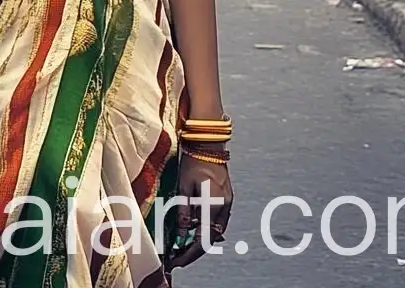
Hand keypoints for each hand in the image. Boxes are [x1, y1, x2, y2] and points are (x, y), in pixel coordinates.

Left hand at [165, 149, 232, 268]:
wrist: (209, 144)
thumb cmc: (193, 161)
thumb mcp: (183, 187)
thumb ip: (184, 211)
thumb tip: (181, 233)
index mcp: (213, 206)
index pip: (202, 239)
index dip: (189, 253)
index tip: (177, 261)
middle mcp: (224, 209)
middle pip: (211, 239)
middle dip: (194, 251)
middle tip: (177, 258)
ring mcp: (228, 205)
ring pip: (215, 232)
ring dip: (200, 241)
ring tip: (182, 247)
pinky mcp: (227, 200)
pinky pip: (218, 221)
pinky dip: (206, 229)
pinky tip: (194, 231)